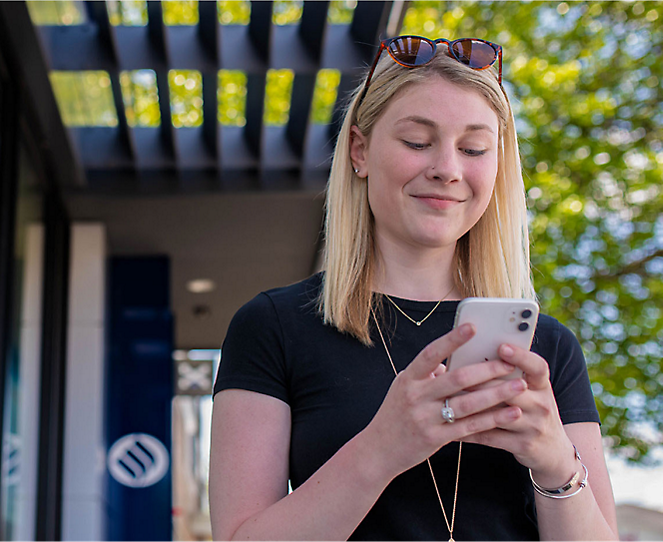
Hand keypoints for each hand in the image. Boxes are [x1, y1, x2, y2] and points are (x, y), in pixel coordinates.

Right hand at [362, 324, 527, 478]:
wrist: (378, 450)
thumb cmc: (395, 414)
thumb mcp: (404, 388)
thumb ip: (428, 374)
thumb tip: (454, 360)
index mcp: (408, 378)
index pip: (431, 353)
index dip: (452, 339)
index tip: (473, 327)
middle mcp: (415, 396)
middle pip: (456, 378)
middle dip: (487, 369)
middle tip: (510, 363)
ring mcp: (425, 418)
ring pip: (467, 403)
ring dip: (496, 394)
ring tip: (519, 386)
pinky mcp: (435, 439)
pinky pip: (469, 427)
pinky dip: (493, 419)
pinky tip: (511, 413)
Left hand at [461, 344, 576, 486]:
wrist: (553, 451)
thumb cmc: (533, 411)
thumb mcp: (532, 391)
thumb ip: (510, 375)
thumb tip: (475, 355)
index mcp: (542, 385)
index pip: (537, 367)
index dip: (521, 356)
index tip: (502, 347)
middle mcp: (542, 405)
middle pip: (510, 389)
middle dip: (481, 381)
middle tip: (455, 373)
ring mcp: (534, 427)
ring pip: (497, 414)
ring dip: (471, 407)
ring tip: (448, 399)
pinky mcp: (522, 446)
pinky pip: (490, 437)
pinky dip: (468, 431)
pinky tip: (450, 424)